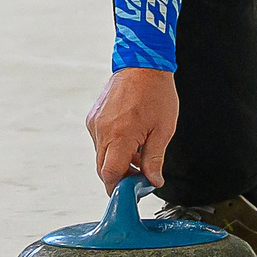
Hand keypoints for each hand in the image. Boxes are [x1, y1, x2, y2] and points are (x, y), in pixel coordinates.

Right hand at [86, 67, 177, 191]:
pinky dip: (112, 146)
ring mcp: (95, 122)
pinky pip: (99, 140)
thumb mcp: (163, 130)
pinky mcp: (93, 116)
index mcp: (120, 135)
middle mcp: (102, 130)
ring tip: (139, 153)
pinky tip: (130, 139)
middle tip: (139, 177)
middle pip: (103, 168)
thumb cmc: (156, 93)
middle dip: (119, 177)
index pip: (110, 174)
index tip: (131, 192)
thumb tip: (153, 181)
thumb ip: (154, 159)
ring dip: (117, 160)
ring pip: (101, 155)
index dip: (118, 188)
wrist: (142, 64)